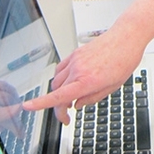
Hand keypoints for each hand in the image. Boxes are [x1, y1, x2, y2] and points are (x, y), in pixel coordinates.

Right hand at [23, 29, 143, 124]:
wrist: (126, 37)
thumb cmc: (123, 60)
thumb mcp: (112, 87)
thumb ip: (92, 98)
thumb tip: (77, 104)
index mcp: (87, 81)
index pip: (58, 96)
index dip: (40, 103)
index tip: (27, 107)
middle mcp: (78, 70)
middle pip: (56, 92)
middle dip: (59, 107)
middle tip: (67, 116)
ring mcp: (75, 60)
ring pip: (56, 80)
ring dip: (59, 92)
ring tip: (71, 98)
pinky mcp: (75, 54)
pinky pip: (60, 68)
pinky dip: (61, 78)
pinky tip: (69, 82)